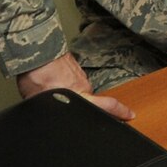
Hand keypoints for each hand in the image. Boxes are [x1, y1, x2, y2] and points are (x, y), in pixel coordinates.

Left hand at [16, 51, 133, 121]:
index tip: (130, 115)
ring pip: (76, 87)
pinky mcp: (73, 65)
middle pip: (88, 99)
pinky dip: (62, 80)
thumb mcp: (41, 100)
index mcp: (81, 96)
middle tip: (60, 103)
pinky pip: (70, 77)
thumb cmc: (38, 75)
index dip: (120, 111)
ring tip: (48, 89)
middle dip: (77, 102)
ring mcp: (80, 73)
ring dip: (66, 90)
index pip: (107, 105)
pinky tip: (48, 80)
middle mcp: (84, 85)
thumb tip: (52, 116)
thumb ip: (52, 109)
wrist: (36, 50)